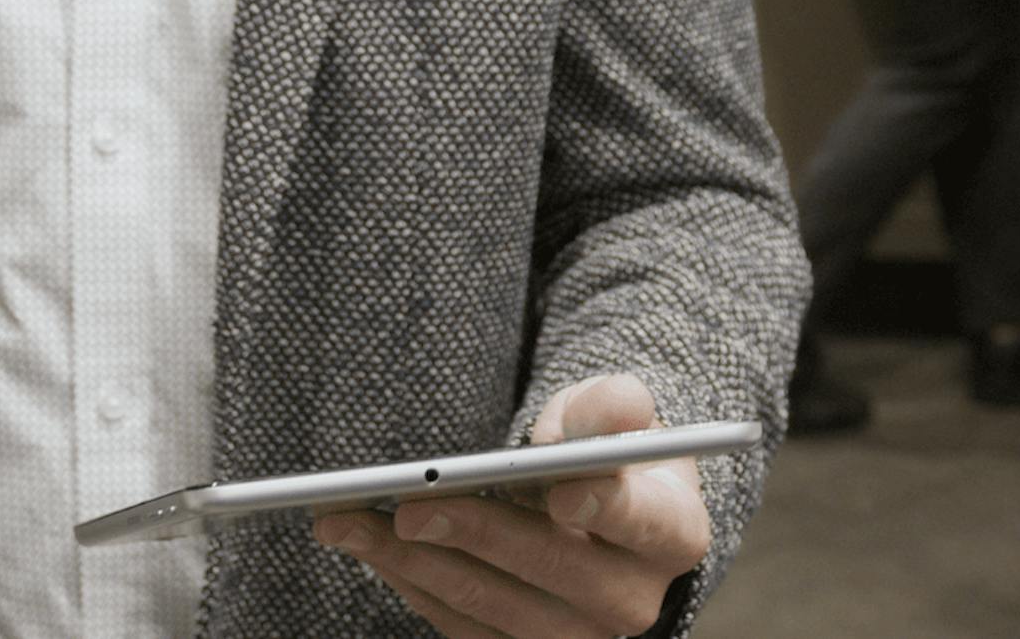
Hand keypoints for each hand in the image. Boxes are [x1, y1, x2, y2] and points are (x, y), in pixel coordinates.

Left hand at [317, 375, 711, 638]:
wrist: (591, 509)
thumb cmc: (601, 451)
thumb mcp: (613, 413)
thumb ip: (616, 405)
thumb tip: (621, 407)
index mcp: (671, 531)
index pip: (640, 521)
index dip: (603, 508)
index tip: (557, 491)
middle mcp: (631, 597)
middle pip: (549, 569)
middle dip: (473, 534)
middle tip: (407, 507)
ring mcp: (576, 634)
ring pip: (490, 605)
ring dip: (413, 564)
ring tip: (348, 523)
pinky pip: (462, 628)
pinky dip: (411, 586)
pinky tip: (369, 548)